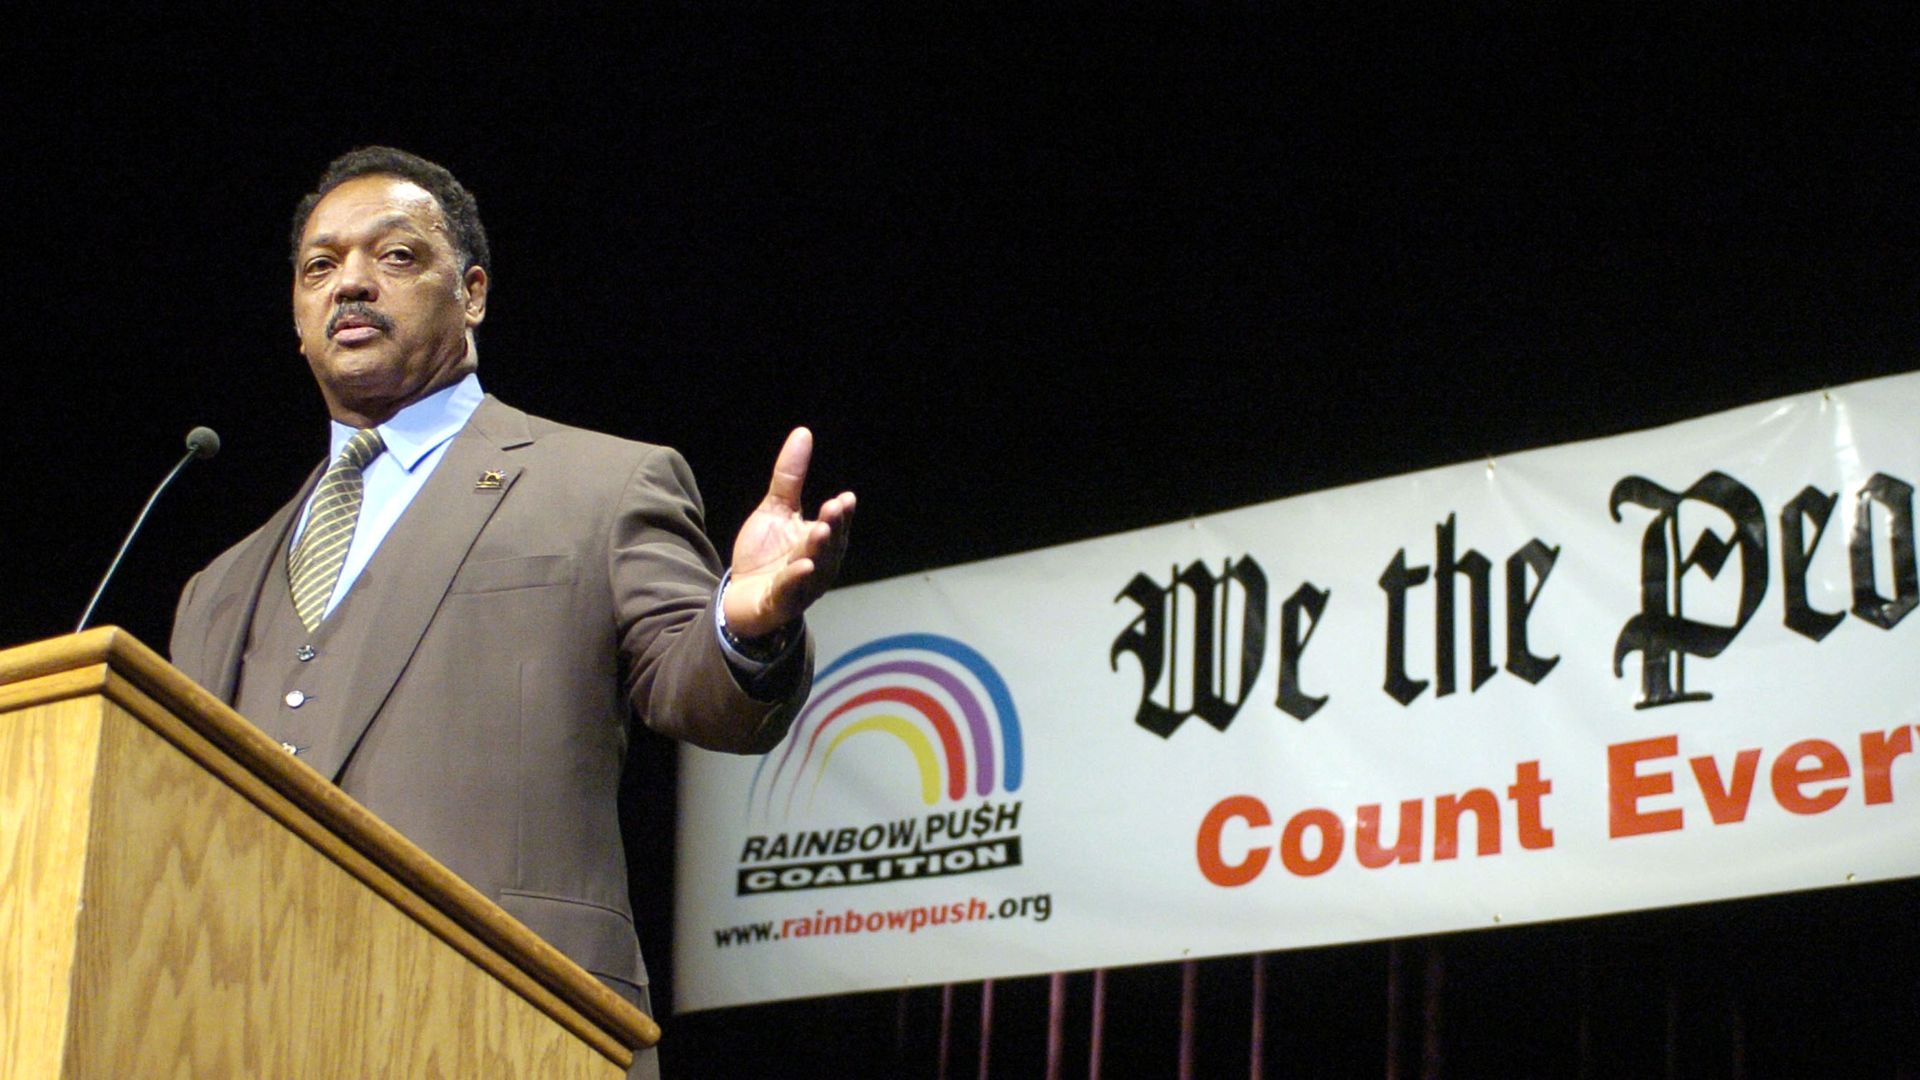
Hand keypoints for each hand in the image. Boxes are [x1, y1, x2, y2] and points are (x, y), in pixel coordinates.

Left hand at [723, 427, 855, 639]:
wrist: (741, 595)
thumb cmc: (765, 554)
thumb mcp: (775, 508)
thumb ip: (790, 476)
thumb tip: (803, 433)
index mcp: (821, 542)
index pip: (837, 525)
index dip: (841, 514)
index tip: (845, 498)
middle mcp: (818, 564)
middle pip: (830, 545)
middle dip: (833, 526)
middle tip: (834, 507)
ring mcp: (802, 586)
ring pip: (815, 566)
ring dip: (819, 549)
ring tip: (820, 530)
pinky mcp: (780, 602)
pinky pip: (791, 591)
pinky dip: (798, 579)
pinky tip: (803, 566)